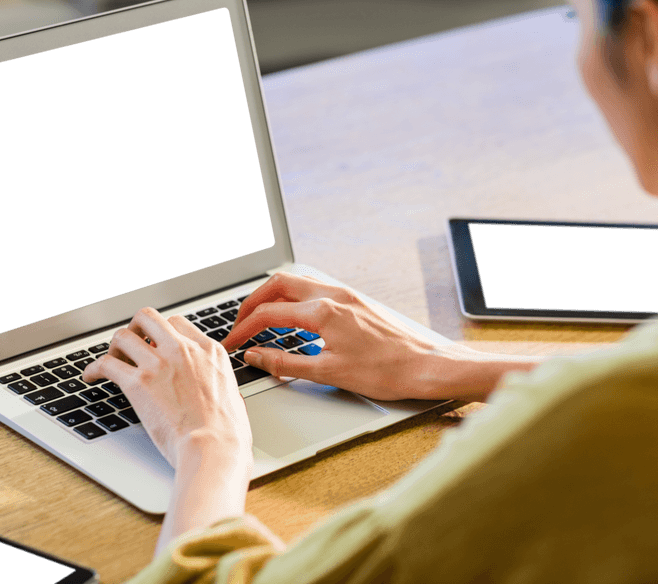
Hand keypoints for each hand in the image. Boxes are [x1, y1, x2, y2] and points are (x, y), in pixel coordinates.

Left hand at [81, 307, 251, 469]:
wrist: (214, 447)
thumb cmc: (228, 431)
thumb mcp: (233, 393)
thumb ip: (218, 382)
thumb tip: (217, 391)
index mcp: (209, 350)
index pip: (177, 322)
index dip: (162, 334)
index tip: (155, 346)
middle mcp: (183, 349)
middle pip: (148, 317)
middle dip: (135, 328)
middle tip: (131, 346)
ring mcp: (160, 364)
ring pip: (123, 336)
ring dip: (113, 348)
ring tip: (111, 362)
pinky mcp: (139, 383)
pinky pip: (105, 364)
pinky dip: (94, 369)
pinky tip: (91, 377)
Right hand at [221, 272, 456, 400]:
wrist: (426, 365)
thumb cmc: (385, 371)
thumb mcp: (328, 372)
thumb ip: (285, 363)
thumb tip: (256, 356)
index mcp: (323, 311)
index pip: (269, 313)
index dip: (244, 328)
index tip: (232, 343)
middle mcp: (334, 295)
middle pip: (279, 284)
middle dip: (254, 302)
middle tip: (240, 323)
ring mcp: (347, 295)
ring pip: (299, 284)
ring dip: (275, 297)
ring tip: (262, 320)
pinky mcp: (357, 301)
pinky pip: (317, 291)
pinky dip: (296, 301)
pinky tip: (295, 321)